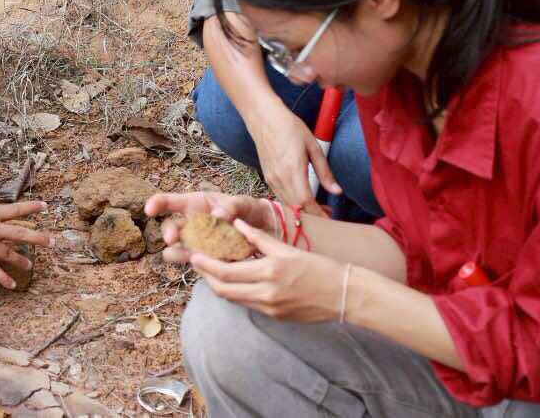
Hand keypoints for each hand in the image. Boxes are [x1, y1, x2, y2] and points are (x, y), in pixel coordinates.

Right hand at [0, 201, 51, 288]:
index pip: (16, 209)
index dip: (32, 207)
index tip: (46, 206)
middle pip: (21, 233)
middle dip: (38, 238)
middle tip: (52, 242)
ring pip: (9, 254)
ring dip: (21, 260)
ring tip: (30, 266)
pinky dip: (3, 279)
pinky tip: (11, 285)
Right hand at [144, 191, 276, 264]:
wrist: (266, 230)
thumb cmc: (250, 210)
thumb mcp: (243, 203)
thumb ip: (231, 206)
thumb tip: (218, 216)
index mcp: (196, 204)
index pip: (170, 202)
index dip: (157, 204)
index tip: (149, 210)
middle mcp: (192, 224)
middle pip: (171, 229)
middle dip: (169, 233)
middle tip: (172, 239)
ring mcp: (198, 243)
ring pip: (179, 250)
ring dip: (178, 253)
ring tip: (180, 255)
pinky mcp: (208, 260)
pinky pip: (198, 264)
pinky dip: (202, 265)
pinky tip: (209, 263)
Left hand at [188, 219, 346, 322]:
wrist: (346, 295)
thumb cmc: (320, 267)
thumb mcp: (287, 249)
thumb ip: (259, 237)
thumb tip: (236, 223)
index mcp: (269, 272)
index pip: (225, 271)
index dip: (205, 264)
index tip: (194, 254)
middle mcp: (267, 293)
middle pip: (223, 289)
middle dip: (206, 276)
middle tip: (197, 263)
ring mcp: (270, 308)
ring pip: (233, 299)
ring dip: (219, 285)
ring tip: (211, 270)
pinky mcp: (276, 316)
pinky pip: (248, 304)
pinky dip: (236, 292)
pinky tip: (234, 280)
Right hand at [246, 103, 339, 215]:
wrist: (263, 118)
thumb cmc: (290, 127)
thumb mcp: (313, 146)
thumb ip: (325, 172)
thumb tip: (337, 191)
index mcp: (293, 170)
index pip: (306, 203)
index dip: (318, 215)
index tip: (330, 221)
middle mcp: (280, 179)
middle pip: (296, 208)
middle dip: (313, 215)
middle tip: (328, 214)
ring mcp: (271, 179)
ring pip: (287, 204)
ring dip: (302, 210)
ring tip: (319, 207)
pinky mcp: (267, 177)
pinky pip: (281, 196)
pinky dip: (292, 202)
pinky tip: (303, 198)